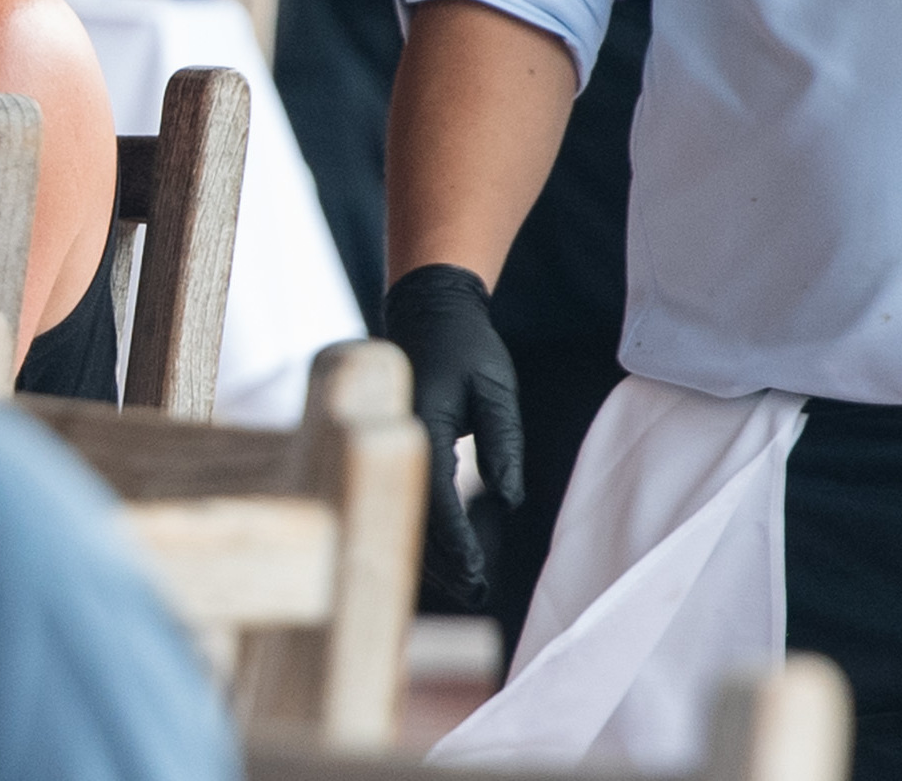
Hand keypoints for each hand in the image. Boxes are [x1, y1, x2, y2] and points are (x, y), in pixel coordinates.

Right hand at [381, 263, 523, 607]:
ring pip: (406, 513)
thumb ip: (503, 441)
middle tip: (478, 594)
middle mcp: (398, 440)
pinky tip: (447, 555)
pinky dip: (424, 530)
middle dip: (445, 562)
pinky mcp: (397, 446)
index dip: (457, 543)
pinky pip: (407, 497)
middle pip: (415, 517)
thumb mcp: (494, 388)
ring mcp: (392, 444)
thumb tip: (509, 499)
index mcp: (421, 426)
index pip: (437, 498)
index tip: (478, 574)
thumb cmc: (466, 345)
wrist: (427, 308)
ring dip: (432, 553)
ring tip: (467, 585)